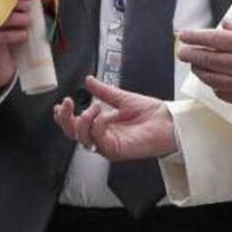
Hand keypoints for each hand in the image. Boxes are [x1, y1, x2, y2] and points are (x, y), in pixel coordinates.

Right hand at [53, 77, 175, 160]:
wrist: (170, 121)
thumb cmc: (151, 113)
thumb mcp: (122, 98)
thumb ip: (104, 91)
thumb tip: (88, 80)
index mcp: (102, 126)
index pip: (77, 125)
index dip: (65, 117)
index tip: (62, 104)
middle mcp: (103, 137)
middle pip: (75, 135)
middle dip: (66, 120)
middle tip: (67, 104)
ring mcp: (109, 145)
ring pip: (83, 139)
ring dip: (82, 122)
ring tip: (93, 108)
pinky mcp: (117, 151)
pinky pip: (100, 141)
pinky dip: (97, 127)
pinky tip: (102, 115)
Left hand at [177, 21, 231, 107]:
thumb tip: (224, 25)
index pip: (213, 39)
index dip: (194, 37)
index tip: (184, 35)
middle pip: (207, 59)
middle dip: (190, 54)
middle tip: (182, 52)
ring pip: (212, 78)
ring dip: (200, 71)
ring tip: (195, 66)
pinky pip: (224, 94)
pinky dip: (215, 88)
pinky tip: (214, 83)